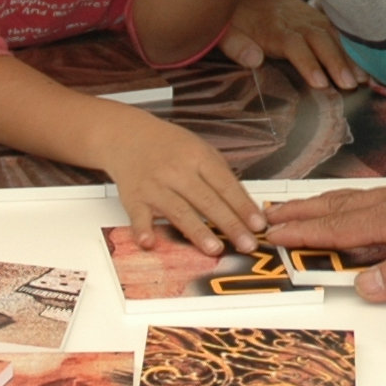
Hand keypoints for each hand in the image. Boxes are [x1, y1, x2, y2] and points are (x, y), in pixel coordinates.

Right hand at [97, 105, 266, 253]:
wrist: (127, 136)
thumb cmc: (169, 146)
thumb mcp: (200, 150)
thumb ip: (221, 175)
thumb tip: (245, 206)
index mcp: (198, 157)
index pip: (226, 185)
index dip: (243, 206)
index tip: (258, 225)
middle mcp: (177, 171)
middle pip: (207, 200)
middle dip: (230, 224)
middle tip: (247, 244)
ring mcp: (155, 186)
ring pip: (179, 211)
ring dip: (197, 231)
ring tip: (215, 249)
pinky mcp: (134, 198)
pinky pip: (138, 216)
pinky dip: (142, 230)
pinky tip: (149, 242)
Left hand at [220, 0, 363, 89]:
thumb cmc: (238, 17)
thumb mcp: (226, 31)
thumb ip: (238, 46)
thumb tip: (255, 60)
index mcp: (273, 28)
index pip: (293, 45)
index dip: (307, 62)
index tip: (320, 82)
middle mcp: (296, 22)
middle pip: (319, 40)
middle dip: (337, 62)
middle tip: (351, 84)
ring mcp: (311, 19)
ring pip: (334, 35)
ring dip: (350, 57)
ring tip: (364, 78)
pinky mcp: (320, 19)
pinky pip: (339, 32)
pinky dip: (353, 48)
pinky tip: (367, 64)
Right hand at [267, 116, 385, 299]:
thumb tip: (364, 288)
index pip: (341, 228)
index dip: (306, 235)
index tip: (273, 236)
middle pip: (339, 209)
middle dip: (303, 215)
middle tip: (270, 216)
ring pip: (356, 202)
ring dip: (324, 208)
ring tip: (301, 210)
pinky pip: (376, 201)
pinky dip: (353, 206)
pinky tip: (358, 209)